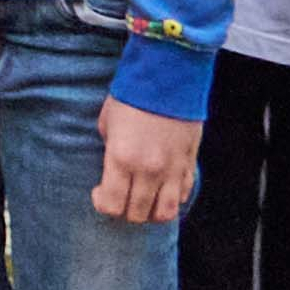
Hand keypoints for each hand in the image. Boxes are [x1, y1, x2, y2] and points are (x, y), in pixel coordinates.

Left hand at [92, 94, 201, 224]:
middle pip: (137, 214)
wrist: (168, 76)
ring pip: (164, 213)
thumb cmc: (132, 96)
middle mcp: (149, 170)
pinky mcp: (190, 163)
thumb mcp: (107, 124)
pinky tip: (162, 187)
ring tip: (143, 200)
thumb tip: (113, 169)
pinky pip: (183, 195)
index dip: (102, 204)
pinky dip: (171, 198)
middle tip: (120, 196)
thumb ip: (110, 152)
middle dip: (125, 210)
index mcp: (122, 159)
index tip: (99, 193)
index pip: (112, 205)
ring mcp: (173, 169)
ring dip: (151, 212)